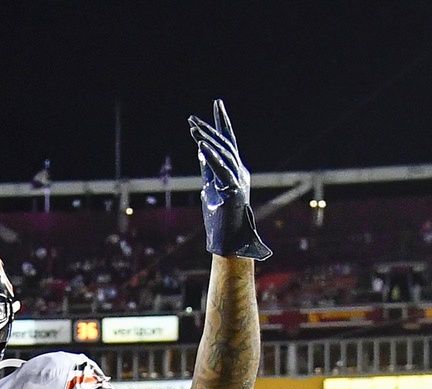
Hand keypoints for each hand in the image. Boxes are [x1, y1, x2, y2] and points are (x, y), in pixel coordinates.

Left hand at [189, 99, 269, 261]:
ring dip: (207, 139)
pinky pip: (222, 170)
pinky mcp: (233, 191)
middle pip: (225, 143)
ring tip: (192, 127)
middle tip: (191, 118)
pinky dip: (211, 157)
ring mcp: (238, 181)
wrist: (228, 242)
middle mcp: (240, 172)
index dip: (222, 122)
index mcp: (235, 170)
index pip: (228, 141)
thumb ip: (208, 169)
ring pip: (223, 154)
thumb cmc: (219, 218)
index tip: (216, 103)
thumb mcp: (210, 188)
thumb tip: (201, 151)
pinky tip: (201, 146)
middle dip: (209, 128)